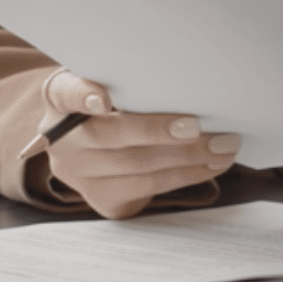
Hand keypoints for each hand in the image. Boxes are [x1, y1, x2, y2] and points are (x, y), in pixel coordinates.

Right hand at [37, 69, 239, 218]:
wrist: (91, 148)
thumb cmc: (112, 106)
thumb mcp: (108, 84)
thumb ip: (129, 82)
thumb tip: (182, 82)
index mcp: (60, 100)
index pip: (67, 93)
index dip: (84, 95)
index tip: (103, 100)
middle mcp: (63, 140)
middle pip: (112, 136)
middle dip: (159, 132)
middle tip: (199, 127)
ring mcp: (80, 175)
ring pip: (137, 167)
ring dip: (186, 158)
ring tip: (221, 147)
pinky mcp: (102, 199)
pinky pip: (148, 189)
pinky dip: (185, 176)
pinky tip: (210, 165)